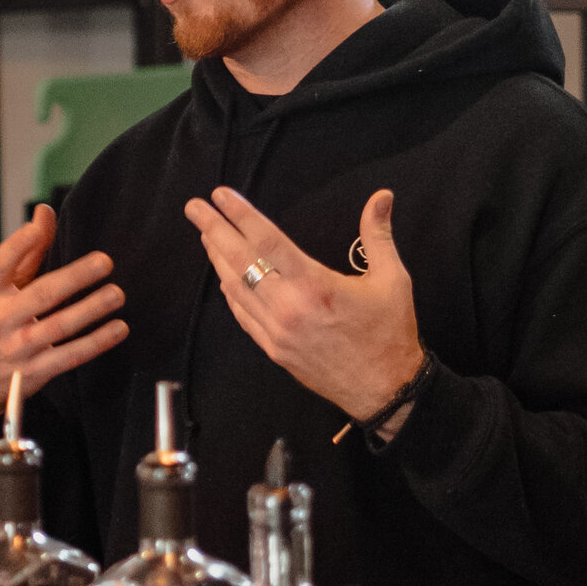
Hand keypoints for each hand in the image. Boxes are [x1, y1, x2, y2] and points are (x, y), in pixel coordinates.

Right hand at [0, 204, 128, 417]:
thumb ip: (23, 253)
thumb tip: (44, 213)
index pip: (0, 264)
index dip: (18, 244)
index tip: (38, 227)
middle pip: (39, 295)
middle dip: (74, 277)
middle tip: (105, 262)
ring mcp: (15, 349)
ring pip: (58, 327)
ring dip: (90, 310)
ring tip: (116, 294)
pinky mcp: (32, 373)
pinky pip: (68, 356)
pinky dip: (95, 343)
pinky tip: (117, 329)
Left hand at [185, 187, 422, 424]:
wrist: (386, 390)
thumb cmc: (389, 333)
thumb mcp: (392, 280)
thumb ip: (378, 235)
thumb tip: (381, 195)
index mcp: (314, 286)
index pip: (266, 242)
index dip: (240, 215)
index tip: (220, 195)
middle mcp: (287, 307)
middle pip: (239, 262)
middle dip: (213, 230)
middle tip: (194, 206)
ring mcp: (276, 331)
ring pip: (235, 288)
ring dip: (218, 258)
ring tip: (206, 234)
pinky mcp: (273, 349)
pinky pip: (243, 314)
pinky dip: (230, 291)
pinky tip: (224, 275)